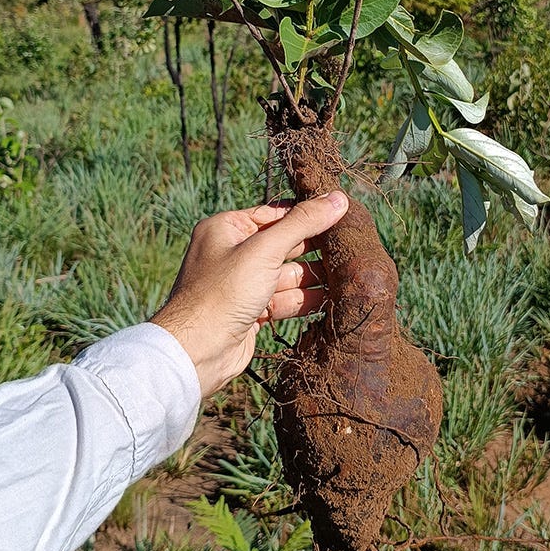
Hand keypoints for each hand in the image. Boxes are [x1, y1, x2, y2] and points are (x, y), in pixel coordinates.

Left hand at [152, 191, 348, 397]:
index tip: (343, 212)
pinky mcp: (252, 311)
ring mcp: (243, 284)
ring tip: (352, 271)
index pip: (276, 213)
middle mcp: (234, 253)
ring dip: (316, 275)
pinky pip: (286, 299)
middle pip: (285, 244)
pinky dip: (307, 299)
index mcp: (227, 228)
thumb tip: (338, 199)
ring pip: (288, 274)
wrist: (196, 351)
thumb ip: (303, 223)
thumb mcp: (264, 250)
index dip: (309, 213)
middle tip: (353, 243)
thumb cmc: (222, 293)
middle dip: (317, 246)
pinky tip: (335, 298)